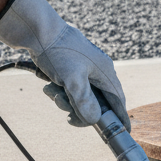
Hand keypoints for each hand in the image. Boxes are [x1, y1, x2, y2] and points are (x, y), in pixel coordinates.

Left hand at [0, 0, 129, 129]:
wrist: (36, 28)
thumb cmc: (57, 51)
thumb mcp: (72, 80)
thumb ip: (84, 102)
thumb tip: (94, 119)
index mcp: (104, 72)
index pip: (118, 100)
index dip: (121, 117)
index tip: (124, 132)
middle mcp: (98, 70)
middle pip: (97, 102)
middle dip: (79, 108)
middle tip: (65, 110)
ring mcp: (84, 68)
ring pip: (80, 96)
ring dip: (65, 99)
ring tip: (50, 91)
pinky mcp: (70, 66)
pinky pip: (69, 87)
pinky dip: (59, 91)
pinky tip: (47, 85)